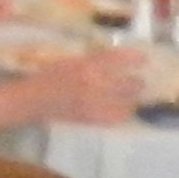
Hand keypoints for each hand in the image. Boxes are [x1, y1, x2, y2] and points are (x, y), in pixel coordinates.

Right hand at [30, 42, 148, 124]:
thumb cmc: (48, 78)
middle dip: (137, 83)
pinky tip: (122, 110)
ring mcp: (95, 103)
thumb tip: (117, 60)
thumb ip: (93, 60)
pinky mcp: (93, 119)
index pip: (118, 60)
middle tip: (140, 81)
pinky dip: (123, 112)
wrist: (33, 101)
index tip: (145, 59)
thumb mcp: (69, 61)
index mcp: (87, 66)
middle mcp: (95, 84)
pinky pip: (117, 117)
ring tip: (133, 96)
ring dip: (132, 98)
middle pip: (129, 83)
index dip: (135, 59)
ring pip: (127, 102)